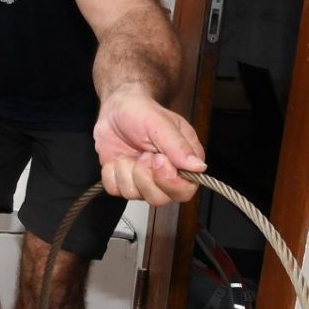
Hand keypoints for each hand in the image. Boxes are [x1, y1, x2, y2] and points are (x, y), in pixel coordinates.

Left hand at [92, 86, 205, 205]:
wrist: (116, 109)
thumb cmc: (142, 112)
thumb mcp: (160, 123)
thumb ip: (178, 146)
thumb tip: (198, 167)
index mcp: (184, 163)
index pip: (185, 190)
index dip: (170, 181)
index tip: (158, 159)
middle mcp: (165, 176)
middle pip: (159, 199)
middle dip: (144, 176)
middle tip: (143, 154)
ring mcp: (143, 181)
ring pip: (134, 196)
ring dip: (126, 171)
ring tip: (130, 152)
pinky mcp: (122, 181)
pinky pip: (115, 190)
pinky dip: (111, 173)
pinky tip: (117, 158)